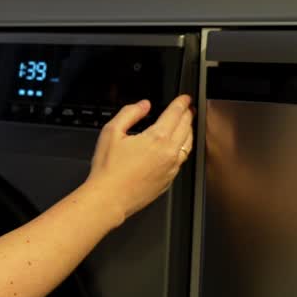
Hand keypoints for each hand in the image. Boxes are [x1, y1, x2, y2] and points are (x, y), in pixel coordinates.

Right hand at [83, 95, 193, 219]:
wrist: (109, 198)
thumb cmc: (108, 169)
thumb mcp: (111, 132)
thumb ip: (129, 113)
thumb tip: (143, 105)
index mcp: (157, 138)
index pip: (175, 114)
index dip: (181, 103)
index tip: (184, 98)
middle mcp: (169, 152)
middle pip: (186, 127)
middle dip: (188, 114)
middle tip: (188, 107)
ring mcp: (172, 168)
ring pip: (188, 144)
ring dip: (189, 130)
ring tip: (186, 123)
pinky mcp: (169, 180)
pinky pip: (182, 159)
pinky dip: (184, 147)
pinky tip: (177, 146)